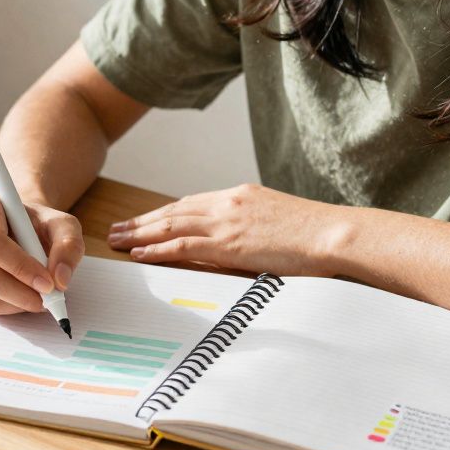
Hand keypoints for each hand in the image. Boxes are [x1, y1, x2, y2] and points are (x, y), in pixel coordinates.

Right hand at [0, 192, 84, 314]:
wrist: (22, 229)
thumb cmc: (39, 225)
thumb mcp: (64, 226)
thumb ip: (68, 246)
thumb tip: (60, 279)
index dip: (21, 267)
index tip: (48, 283)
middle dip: (21, 293)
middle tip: (47, 298)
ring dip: (16, 303)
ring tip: (37, 295)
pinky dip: (7, 307)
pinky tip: (20, 294)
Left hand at [106, 183, 338, 275]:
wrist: (333, 233)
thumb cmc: (315, 233)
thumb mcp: (278, 219)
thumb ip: (253, 224)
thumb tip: (242, 239)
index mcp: (239, 195)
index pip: (191, 203)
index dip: (163, 212)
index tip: (144, 220)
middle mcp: (228, 203)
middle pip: (174, 211)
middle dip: (142, 221)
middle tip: (117, 229)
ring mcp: (227, 222)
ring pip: (171, 225)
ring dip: (140, 234)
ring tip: (117, 241)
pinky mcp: (229, 244)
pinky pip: (183, 246)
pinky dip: (157, 249)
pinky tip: (139, 254)